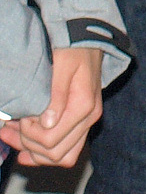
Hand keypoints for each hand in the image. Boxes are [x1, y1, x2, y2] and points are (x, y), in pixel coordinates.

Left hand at [0, 47, 103, 166]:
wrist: (89, 37)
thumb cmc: (74, 49)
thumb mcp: (63, 65)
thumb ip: (57, 94)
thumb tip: (47, 124)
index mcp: (84, 107)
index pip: (52, 140)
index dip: (29, 134)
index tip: (20, 116)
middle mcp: (89, 118)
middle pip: (55, 153)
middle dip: (27, 145)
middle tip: (9, 128)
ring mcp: (87, 121)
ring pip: (61, 156)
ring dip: (34, 152)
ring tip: (11, 136)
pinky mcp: (81, 120)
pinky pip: (66, 149)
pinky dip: (44, 153)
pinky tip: (25, 151)